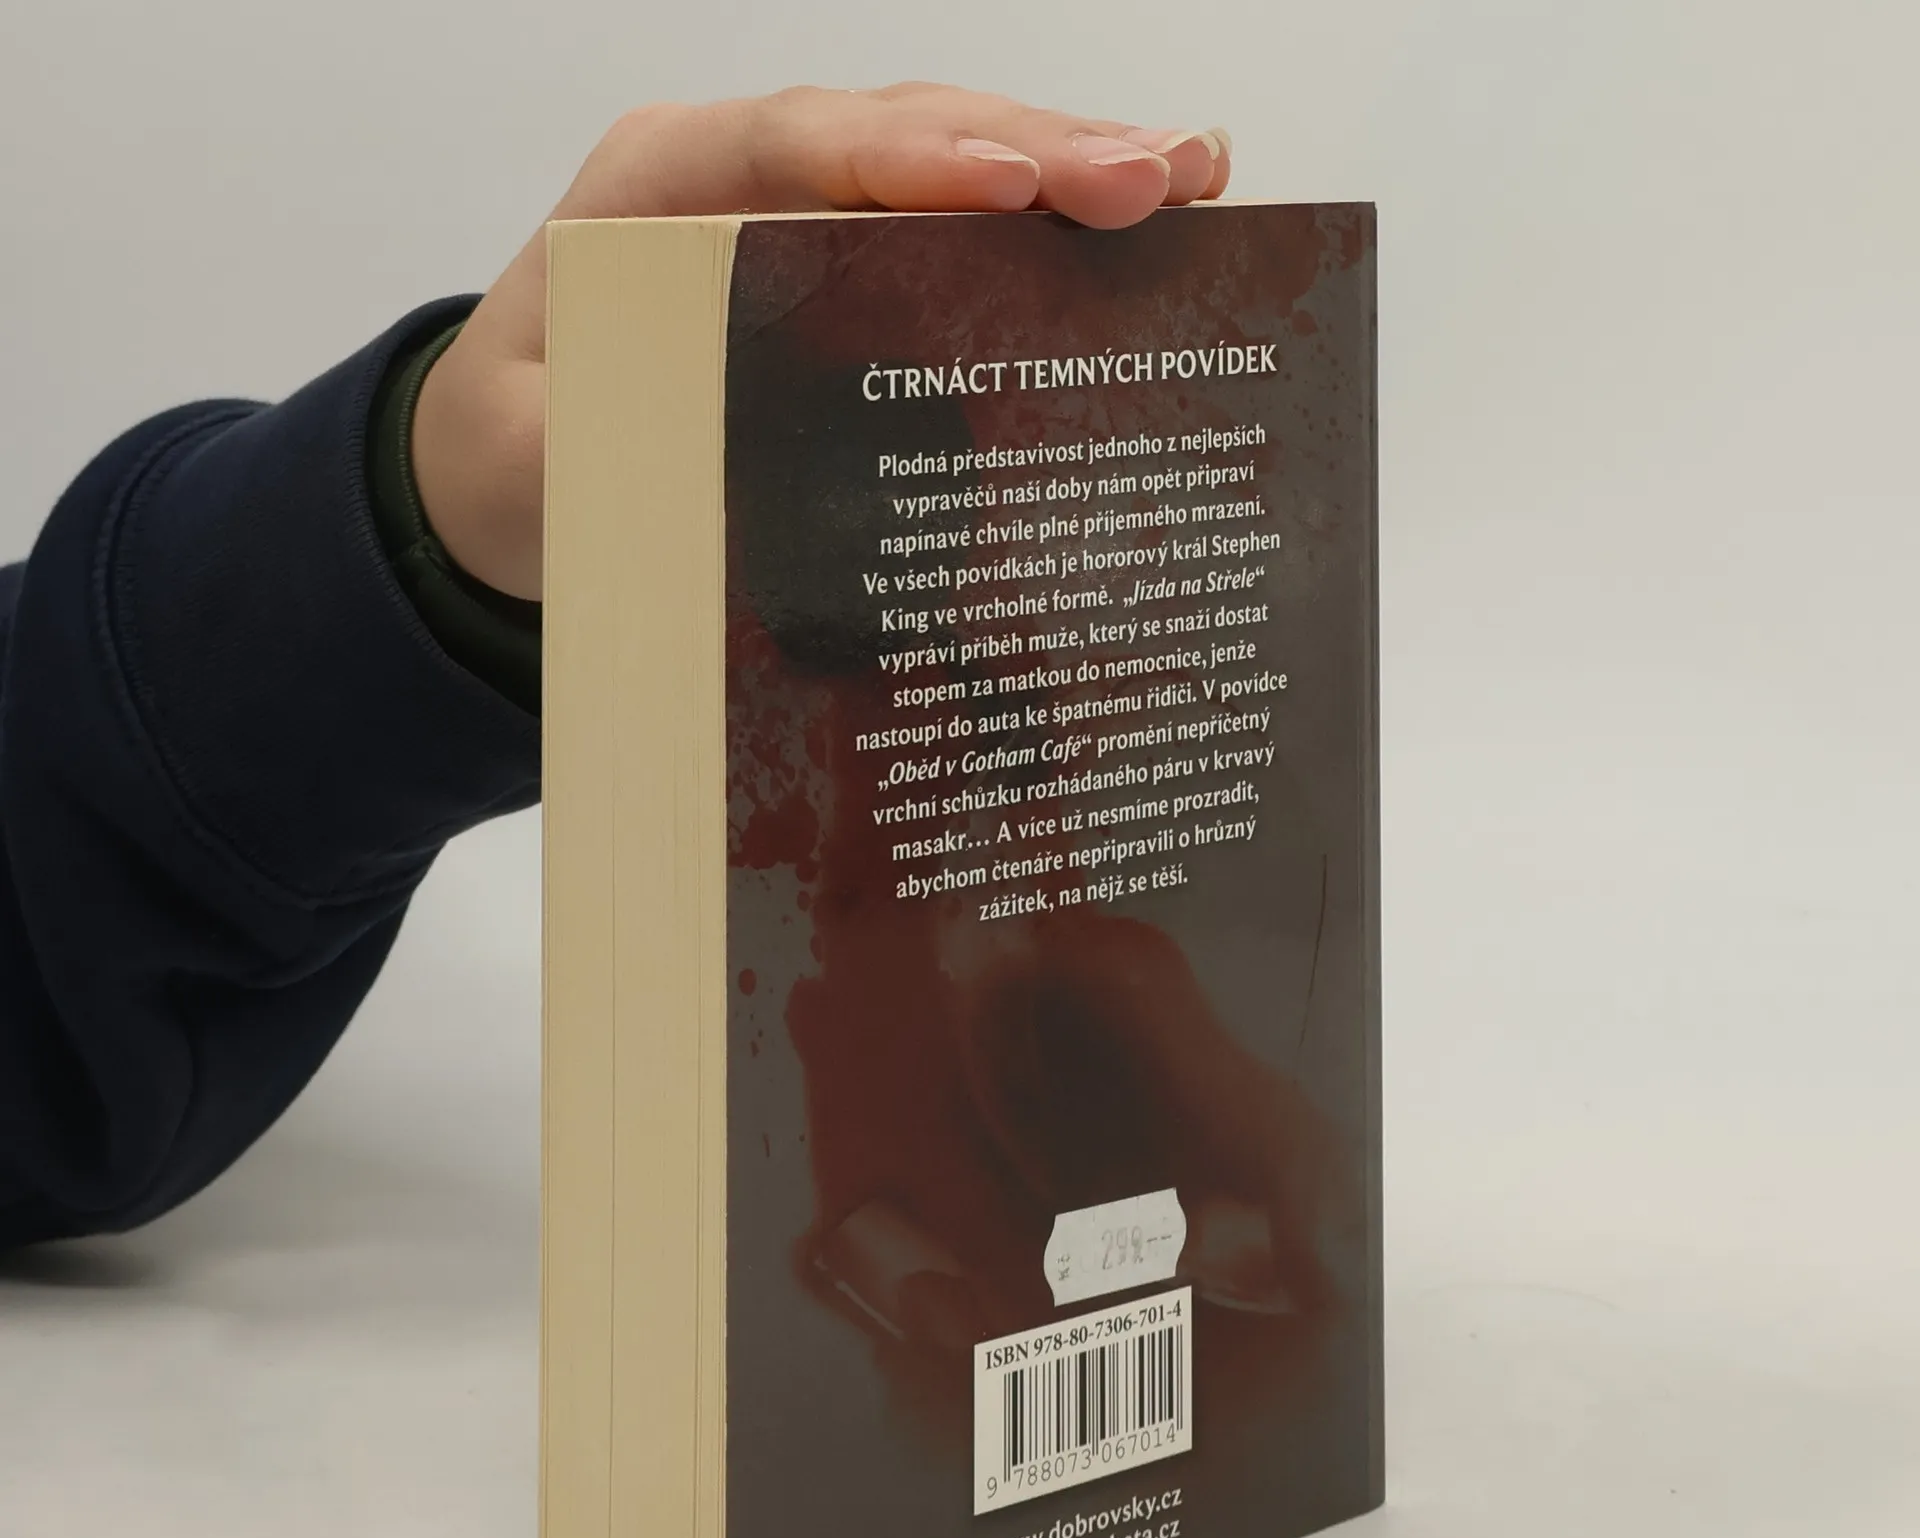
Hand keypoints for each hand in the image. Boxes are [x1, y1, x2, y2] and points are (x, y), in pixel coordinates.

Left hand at [412, 84, 1231, 599]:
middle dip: (1035, 151)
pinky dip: (1051, 228)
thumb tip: (740, 474)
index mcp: (652, 193)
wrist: (503, 462)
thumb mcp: (532, 464)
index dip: (904, 160)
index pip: (786, 150)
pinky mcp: (850, 265)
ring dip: (1073, 169)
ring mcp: (805, 212)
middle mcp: (740, 178)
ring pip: (950, 163)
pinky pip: (958, 231)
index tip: (1008, 185)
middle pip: (899, 135)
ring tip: (1194, 178)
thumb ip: (610, 453)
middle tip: (1157, 180)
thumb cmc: (522, 449)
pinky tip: (1151, 219)